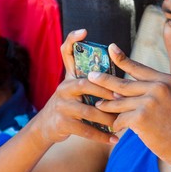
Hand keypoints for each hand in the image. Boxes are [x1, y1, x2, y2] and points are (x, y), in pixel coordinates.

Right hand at [30, 30, 118, 144]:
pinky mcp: (62, 123)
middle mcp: (64, 87)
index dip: (73, 40)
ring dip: (108, 118)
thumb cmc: (71, 105)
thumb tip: (121, 75)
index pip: (66, 52)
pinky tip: (114, 139)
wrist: (47, 127)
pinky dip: (102, 136)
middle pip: (85, 83)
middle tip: (123, 98)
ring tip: (123, 123)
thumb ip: (93, 82)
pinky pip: (85, 129)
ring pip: (89, 110)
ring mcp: (61, 105)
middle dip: (106, 91)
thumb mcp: (76, 90)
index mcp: (70, 76)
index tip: (84, 31)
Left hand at [88, 43, 170, 165]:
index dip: (122, 59)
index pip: (139, 68)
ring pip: (119, 102)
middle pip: (124, 83)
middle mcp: (159, 87)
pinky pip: (120, 118)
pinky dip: (117, 125)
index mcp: (167, 80)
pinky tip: (117, 130)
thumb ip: (148, 92)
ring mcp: (150, 101)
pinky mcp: (141, 116)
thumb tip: (117, 90)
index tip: (110, 48)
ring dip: (108, 107)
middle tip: (90, 76)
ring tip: (99, 106)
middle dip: (104, 81)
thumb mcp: (170, 101)